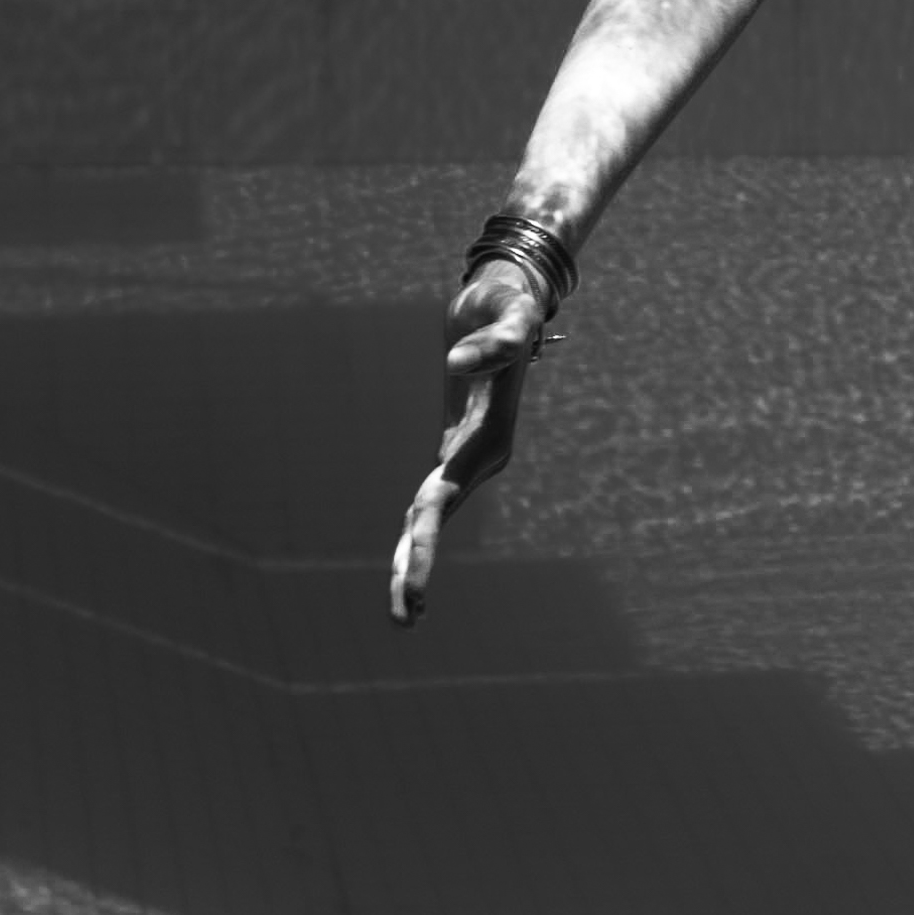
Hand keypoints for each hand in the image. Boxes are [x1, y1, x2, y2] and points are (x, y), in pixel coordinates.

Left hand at [390, 262, 548, 625]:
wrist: (510, 294)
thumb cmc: (510, 302)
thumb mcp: (511, 314)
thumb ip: (494, 342)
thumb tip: (453, 364)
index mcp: (488, 440)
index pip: (443, 498)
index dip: (423, 539)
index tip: (411, 581)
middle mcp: (482, 455)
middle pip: (436, 517)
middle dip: (417, 566)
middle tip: (402, 620)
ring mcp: (470, 455)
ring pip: (433, 516)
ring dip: (415, 561)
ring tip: (403, 616)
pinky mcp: (457, 447)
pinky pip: (432, 498)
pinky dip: (418, 531)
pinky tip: (406, 563)